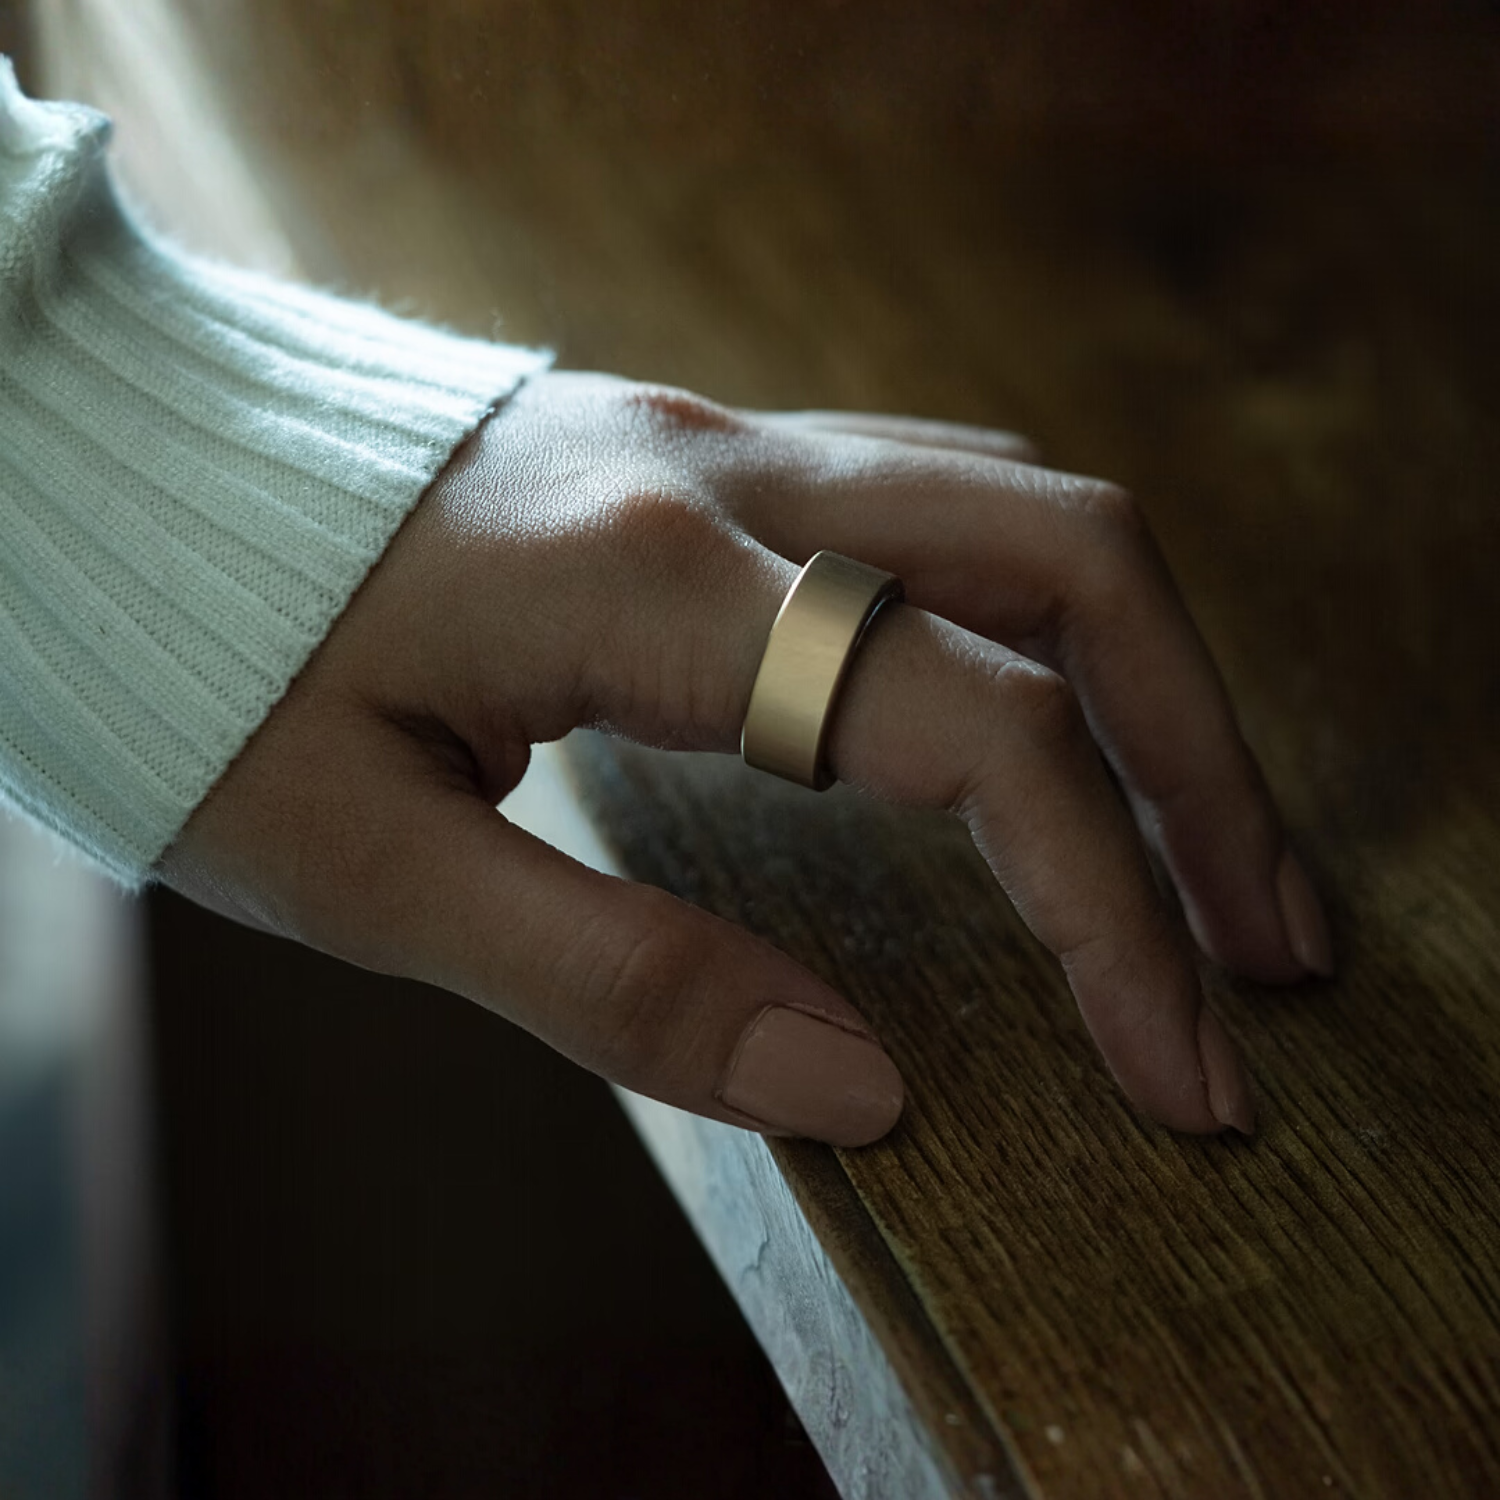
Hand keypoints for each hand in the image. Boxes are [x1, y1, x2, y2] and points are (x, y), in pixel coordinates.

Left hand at [159, 371, 1331, 1145]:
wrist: (120, 482)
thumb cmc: (210, 676)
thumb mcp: (368, 868)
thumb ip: (617, 981)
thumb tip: (857, 1086)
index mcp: (654, 581)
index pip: (974, 730)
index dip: (1109, 911)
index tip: (1181, 1069)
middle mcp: (733, 474)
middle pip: (1075, 565)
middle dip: (1209, 762)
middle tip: (1272, 942)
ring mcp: (730, 438)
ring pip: (1030, 513)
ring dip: (1152, 676)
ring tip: (1206, 844)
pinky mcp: (709, 451)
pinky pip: (940, 502)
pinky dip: (1037, 617)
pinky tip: (1048, 719)